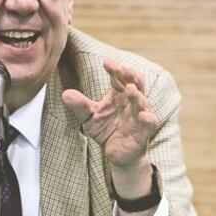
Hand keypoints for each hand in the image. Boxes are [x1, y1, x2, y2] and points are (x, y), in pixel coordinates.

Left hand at [62, 60, 157, 200]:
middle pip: (136, 83)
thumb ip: (80, 106)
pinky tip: (143, 115)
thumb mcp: (89, 118)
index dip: (114, 69)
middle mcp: (132, 102)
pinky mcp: (144, 131)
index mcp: (119, 94)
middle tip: (124, 68)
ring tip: (129, 88)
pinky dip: (148, 118)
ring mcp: (139, 115)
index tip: (106, 62)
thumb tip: (65, 94)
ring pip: (142, 101)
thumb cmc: (106, 130)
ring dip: (137, 94)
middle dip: (131, 75)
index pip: (119, 77)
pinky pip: (150, 123)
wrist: (118, 154)